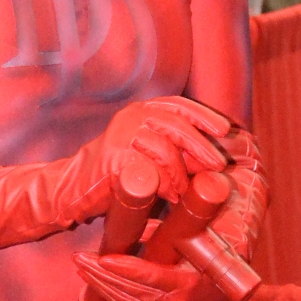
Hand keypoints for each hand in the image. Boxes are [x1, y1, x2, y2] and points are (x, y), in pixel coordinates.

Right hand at [71, 95, 229, 217]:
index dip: (204, 116)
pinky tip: (168, 196)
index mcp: (142, 110)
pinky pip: (148, 169)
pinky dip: (163, 185)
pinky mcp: (114, 158)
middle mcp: (132, 117)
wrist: (75, 187)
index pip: (178, 105)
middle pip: (176, 125)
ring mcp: (121, 135)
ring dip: (180, 174)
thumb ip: (177, 149)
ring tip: (183, 192)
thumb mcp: (151, 153)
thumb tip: (213, 157)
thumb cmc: (118, 172)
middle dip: (201, 146)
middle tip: (218, 165)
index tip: (225, 130)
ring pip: (164, 149)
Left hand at [73, 245, 226, 300]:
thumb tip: (143, 226)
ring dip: (101, 284)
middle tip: (80, 258)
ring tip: (81, 267)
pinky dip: (110, 294)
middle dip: (103, 274)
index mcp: (189, 285)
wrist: (233, 287)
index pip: (151, 276)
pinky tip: (95, 281)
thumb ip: (176, 233)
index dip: (126, 268)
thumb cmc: (218, 257)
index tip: (103, 259)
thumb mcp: (203, 241)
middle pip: (133, 290)